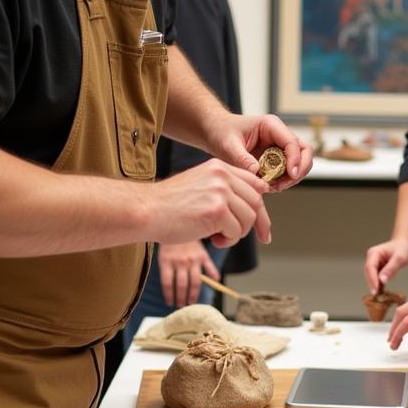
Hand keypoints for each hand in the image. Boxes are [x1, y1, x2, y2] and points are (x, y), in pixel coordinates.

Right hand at [150, 158, 270, 245]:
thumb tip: (253, 207)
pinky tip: (213, 240)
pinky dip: (228, 240)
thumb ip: (224, 190)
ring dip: (237, 234)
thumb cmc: (169, 205)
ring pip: (249, 218)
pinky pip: (236, 231)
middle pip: (256, 201)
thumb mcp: (200, 186)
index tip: (263, 224)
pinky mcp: (216, 210)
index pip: (254, 183)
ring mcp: (220, 192)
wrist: (145, 211)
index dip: (260, 205)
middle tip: (242, 236)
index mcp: (219, 167)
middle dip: (255, 223)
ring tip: (220, 237)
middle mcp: (222, 176)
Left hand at [156, 240, 219, 307]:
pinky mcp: (202, 255)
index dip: (169, 295)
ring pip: (194, 281)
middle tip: (181, 306)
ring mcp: (192, 259)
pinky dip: (213, 275)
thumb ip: (167, 271)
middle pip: (181, 285)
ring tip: (191, 302)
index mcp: (167, 261)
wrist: (178, 223)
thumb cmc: (170, 243)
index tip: (170, 303)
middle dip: (181, 298)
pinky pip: (209, 267)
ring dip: (192, 294)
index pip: (167, 283)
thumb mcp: (164, 256)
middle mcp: (180, 262)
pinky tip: (216, 282)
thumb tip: (169, 290)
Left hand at [207, 113, 313, 188]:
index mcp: (271, 125)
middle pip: (304, 151)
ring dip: (291, 178)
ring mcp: (279, 147)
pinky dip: (282, 181)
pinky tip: (268, 186)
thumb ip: (242, 158)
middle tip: (285, 184)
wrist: (216, 133)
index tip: (291, 175)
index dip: (295, 160)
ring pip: (299, 163)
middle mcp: (279, 135)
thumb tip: (257, 172)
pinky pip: (287, 171)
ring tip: (273, 187)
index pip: (293, 142)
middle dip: (300, 169)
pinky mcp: (275, 159)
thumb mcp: (228, 145)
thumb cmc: (221, 132)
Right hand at [363, 238, 407, 293]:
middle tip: (376, 296)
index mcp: (374, 253)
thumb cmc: (401, 249)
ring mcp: (373, 263)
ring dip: (374, 285)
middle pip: (368, 273)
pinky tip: (381, 293)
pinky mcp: (376, 268)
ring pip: (370, 277)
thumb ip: (391, 269)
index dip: (372, 279)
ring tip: (379, 296)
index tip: (375, 290)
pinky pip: (375, 278)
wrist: (402, 244)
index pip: (370, 267)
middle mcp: (371, 258)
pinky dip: (378, 285)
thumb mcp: (400, 258)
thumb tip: (382, 280)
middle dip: (372, 284)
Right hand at [386, 288, 407, 351]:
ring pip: (405, 308)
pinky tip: (406, 326)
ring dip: (398, 322)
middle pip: (401, 313)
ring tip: (396, 336)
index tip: (394, 345)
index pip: (407, 322)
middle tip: (392, 342)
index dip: (398, 335)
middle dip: (394, 328)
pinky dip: (406, 316)